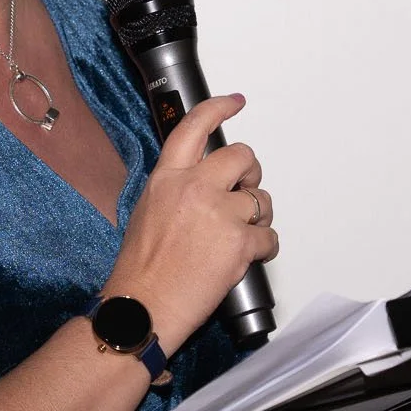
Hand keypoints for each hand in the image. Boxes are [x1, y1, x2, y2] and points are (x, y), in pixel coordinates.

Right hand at [105, 93, 277, 353]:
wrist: (142, 308)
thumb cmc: (140, 269)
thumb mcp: (148, 211)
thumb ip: (177, 189)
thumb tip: (205, 184)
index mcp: (168, 177)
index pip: (195, 127)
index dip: (219, 108)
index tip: (236, 102)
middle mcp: (195, 187)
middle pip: (242, 157)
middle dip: (251, 174)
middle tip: (246, 191)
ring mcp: (219, 213)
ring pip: (262, 198)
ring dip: (259, 215)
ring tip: (242, 234)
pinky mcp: (239, 242)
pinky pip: (270, 235)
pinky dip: (266, 247)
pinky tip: (250, 256)